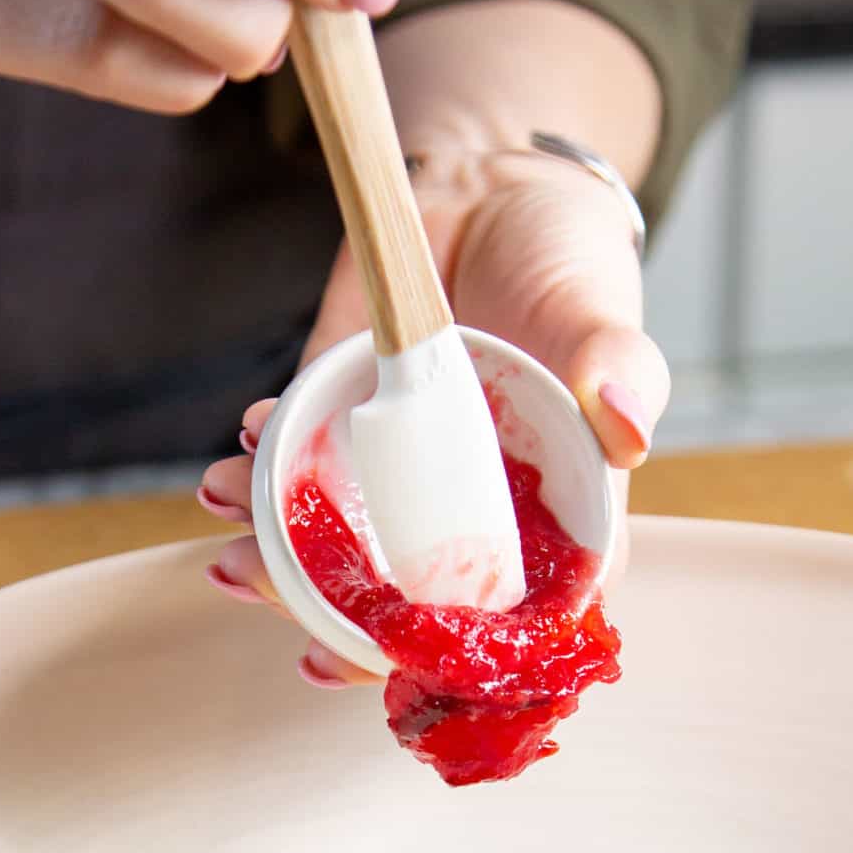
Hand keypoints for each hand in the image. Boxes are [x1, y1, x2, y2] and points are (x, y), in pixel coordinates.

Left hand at [200, 148, 669, 686]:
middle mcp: (463, 510)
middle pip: (396, 594)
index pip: (505, 612)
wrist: (491, 183)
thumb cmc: (568, 262)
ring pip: (333, 542)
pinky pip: (298, 461)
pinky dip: (260, 462)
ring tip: (226, 524)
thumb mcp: (602, 310)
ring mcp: (398, 471)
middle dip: (321, 609)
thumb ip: (620, 368)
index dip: (454, 654)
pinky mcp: (346, 420)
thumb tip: (627, 424)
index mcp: (541, 517)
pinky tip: (240, 445)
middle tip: (260, 589)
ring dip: (270, 547)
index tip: (392, 668)